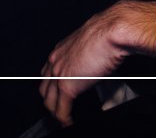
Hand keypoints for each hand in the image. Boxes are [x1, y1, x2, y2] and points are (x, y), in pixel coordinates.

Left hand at [39, 0, 155, 125]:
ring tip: (63, 119)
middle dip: (49, 101)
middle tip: (58, 109)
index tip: (56, 94)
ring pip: (49, 101)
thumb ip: (88, 56)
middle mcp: (56, 60)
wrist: (111, 31)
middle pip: (44, 87)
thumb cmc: (107, 33)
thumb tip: (96, 64)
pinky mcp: (67, 86)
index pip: (47, 72)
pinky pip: (61, 109)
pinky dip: (64, 119)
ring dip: (55, 112)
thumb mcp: (92, 44)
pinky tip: (68, 123)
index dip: (50, 86)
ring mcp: (59, 73)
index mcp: (61, 49)